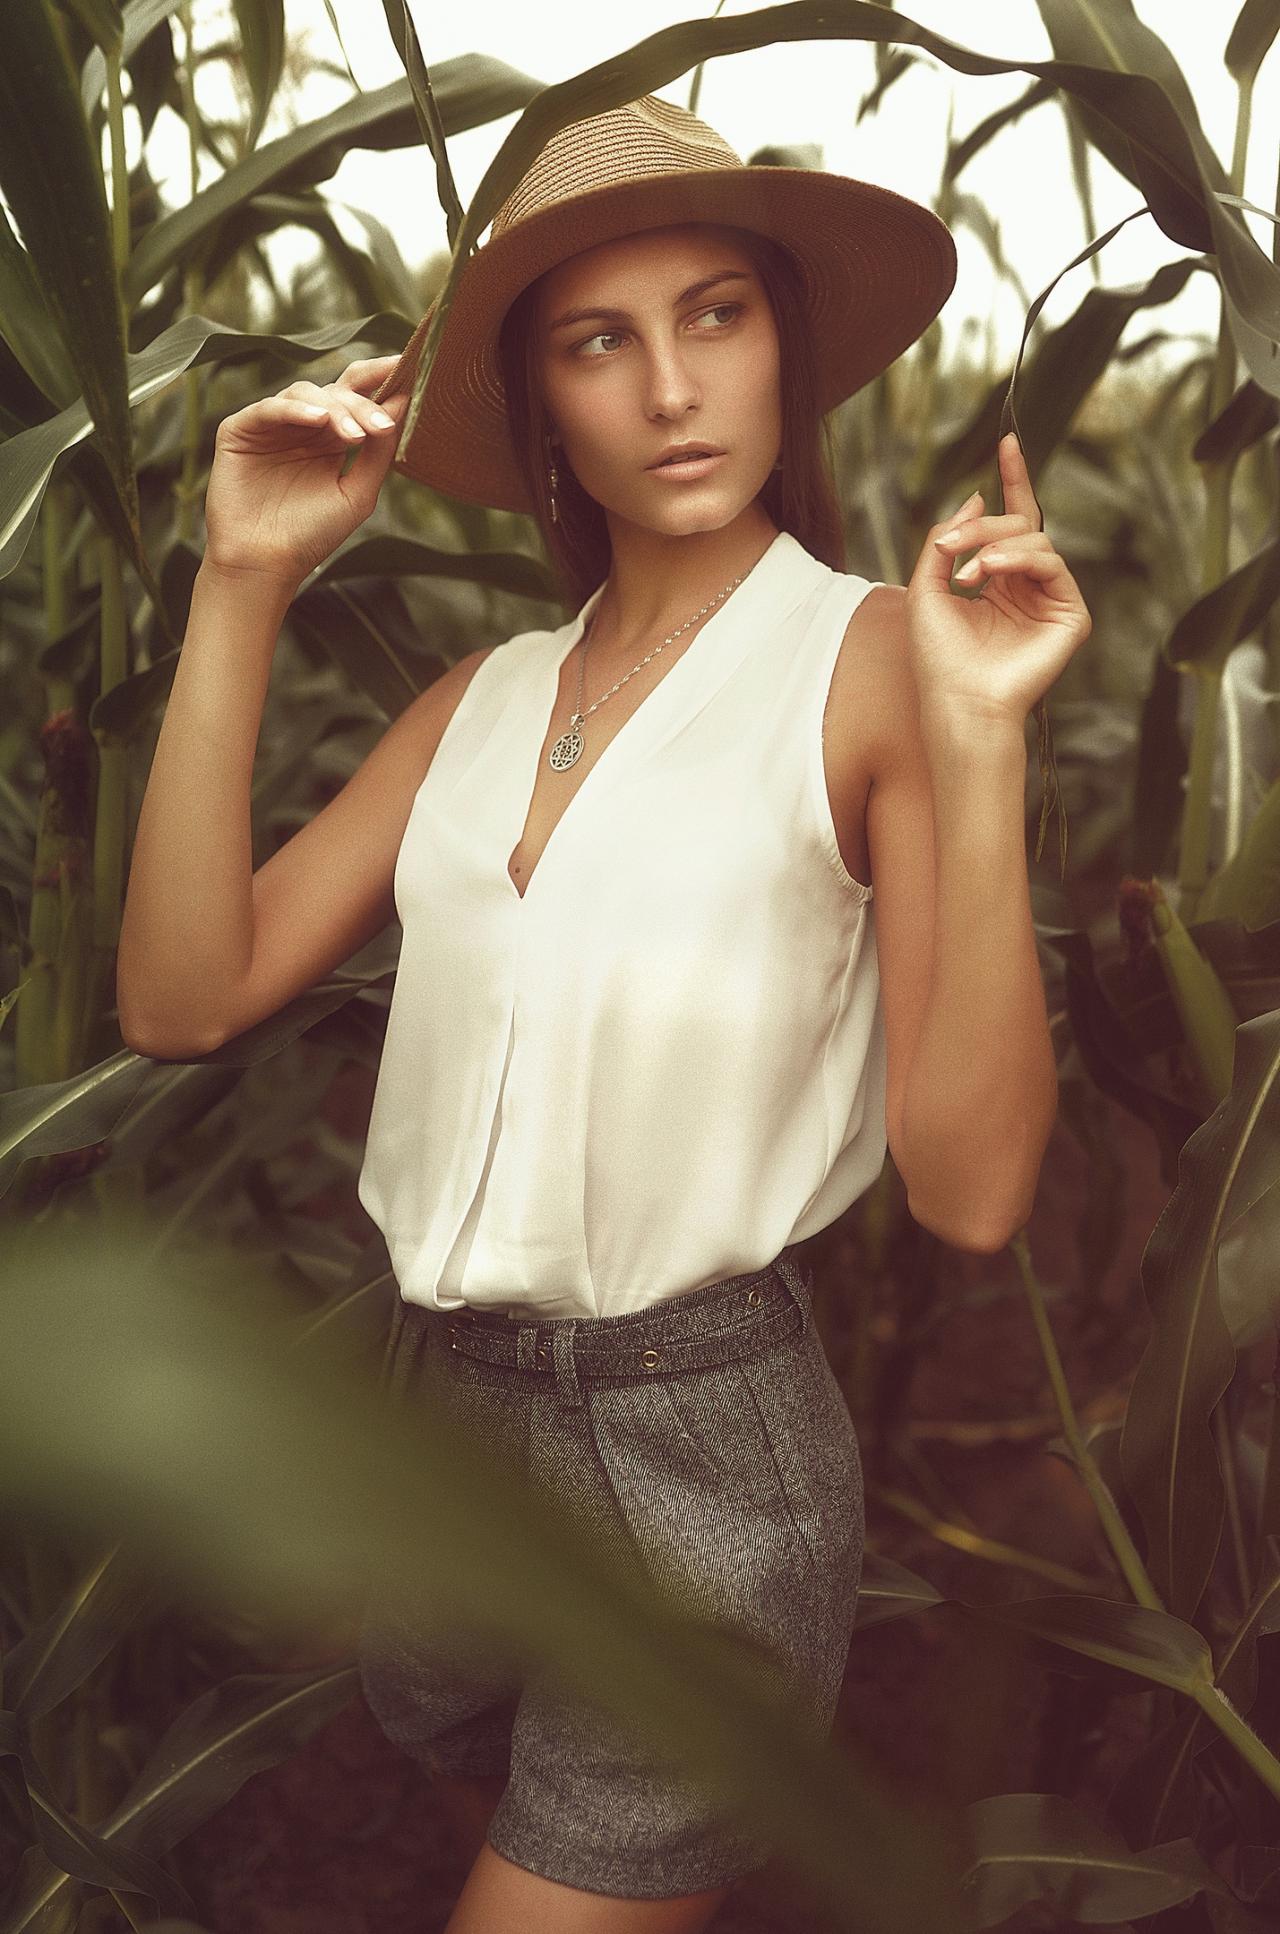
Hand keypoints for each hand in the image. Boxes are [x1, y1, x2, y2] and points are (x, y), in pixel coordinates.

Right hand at [204, 354, 409, 584]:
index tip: (411, 367)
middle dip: (363, 404)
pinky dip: (295, 410)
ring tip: (353, 435)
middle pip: (336, 392)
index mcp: (331, 439)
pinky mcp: (240, 429)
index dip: (380, 378)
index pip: (357, 396)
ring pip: (306, 393)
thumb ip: (380, 452)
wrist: (265, 565)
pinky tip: (318, 422)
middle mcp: (302, 427)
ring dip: (334, 409)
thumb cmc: (311, 536)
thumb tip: (405, 403)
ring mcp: (271, 426)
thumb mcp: (357, 493)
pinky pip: (270, 407)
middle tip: (382, 426)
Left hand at [905, 432, 1092, 729]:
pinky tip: (989, 574)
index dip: (1012, 480)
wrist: (957, 704)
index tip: (1006, 441)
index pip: (1010, 521)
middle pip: (1019, 525)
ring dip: (996, 546)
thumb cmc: (939, 660)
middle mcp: (1027, 587)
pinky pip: (1053, 564)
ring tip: (968, 573)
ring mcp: (1052, 601)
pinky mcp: (1071, 616)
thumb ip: (944, 540)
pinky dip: (1019, 560)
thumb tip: (975, 496)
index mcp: (998, 581)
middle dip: (983, 527)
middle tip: (951, 552)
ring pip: (1036, 541)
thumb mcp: (925, 589)